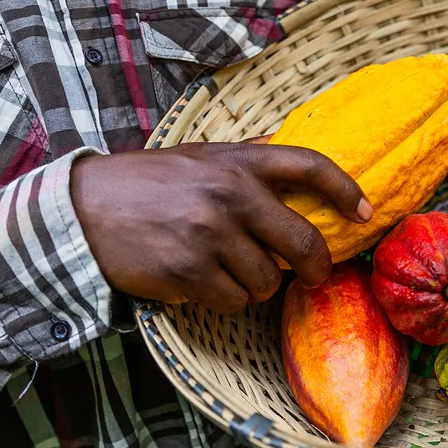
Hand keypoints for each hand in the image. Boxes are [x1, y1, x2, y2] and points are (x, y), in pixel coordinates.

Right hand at [70, 142, 370, 313]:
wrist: (82, 208)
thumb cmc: (145, 183)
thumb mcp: (198, 156)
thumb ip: (245, 157)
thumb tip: (288, 146)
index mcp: (237, 162)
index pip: (310, 166)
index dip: (346, 189)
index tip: (365, 212)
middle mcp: (230, 195)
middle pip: (304, 243)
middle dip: (316, 267)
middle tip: (313, 276)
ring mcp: (211, 236)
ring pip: (268, 280)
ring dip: (256, 284)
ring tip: (228, 270)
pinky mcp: (189, 272)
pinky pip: (233, 300)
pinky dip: (224, 299)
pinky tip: (201, 283)